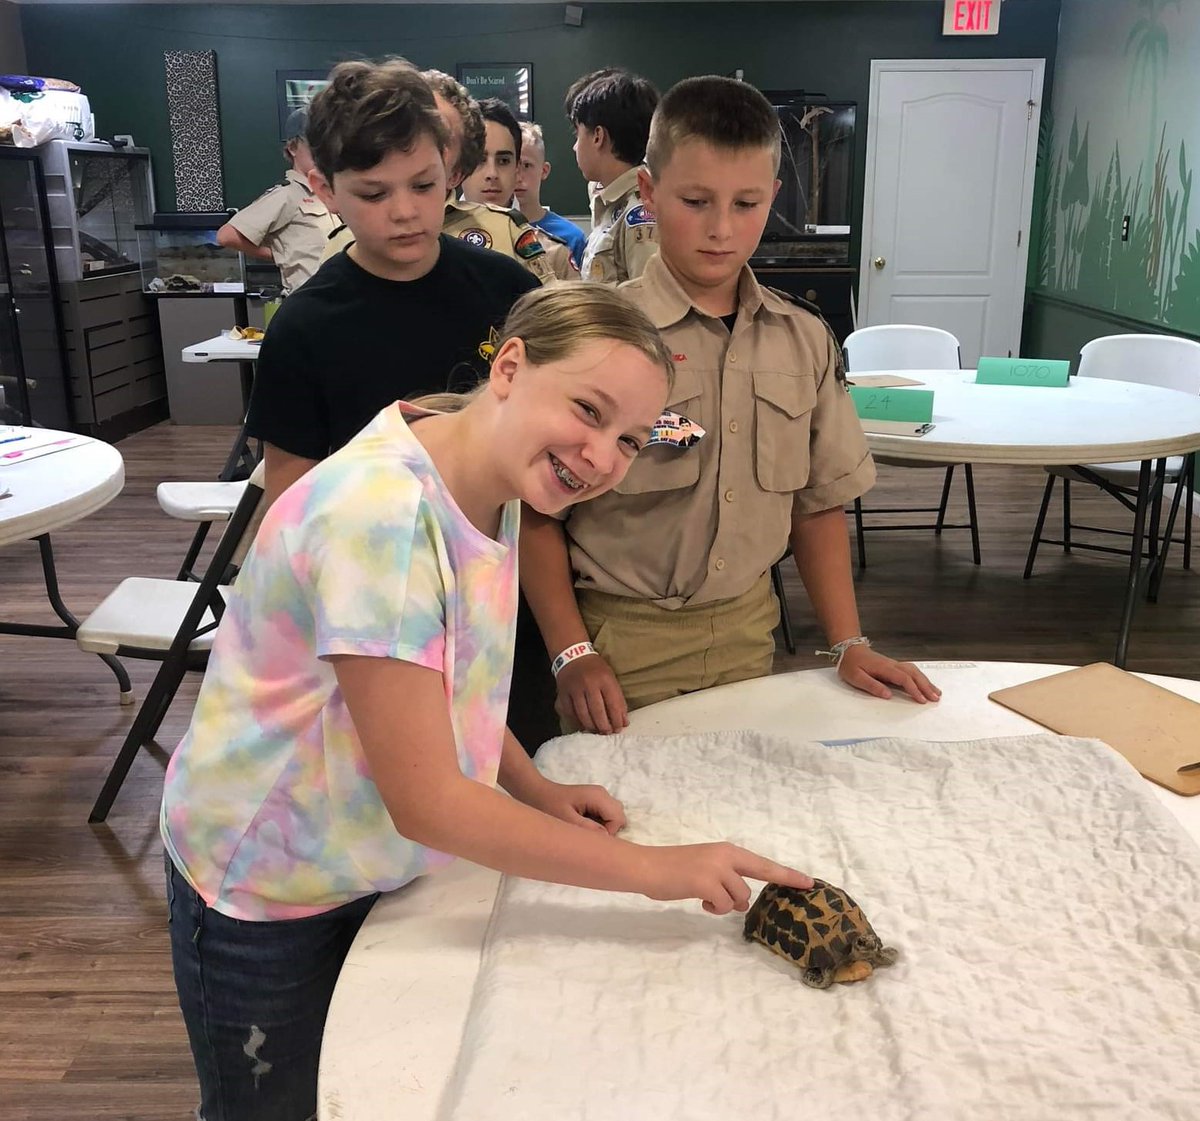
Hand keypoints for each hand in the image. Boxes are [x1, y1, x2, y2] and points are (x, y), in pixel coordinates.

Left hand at [521, 779, 627, 835]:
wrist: (537, 794)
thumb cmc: (548, 806)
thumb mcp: (565, 820)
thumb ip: (587, 828)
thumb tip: (606, 838)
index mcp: (598, 796)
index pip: (618, 819)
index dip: (608, 833)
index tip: (589, 836)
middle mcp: (603, 794)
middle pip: (619, 817)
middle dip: (608, 830)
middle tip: (585, 832)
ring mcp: (600, 797)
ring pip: (614, 817)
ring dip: (603, 827)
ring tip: (582, 827)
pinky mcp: (595, 801)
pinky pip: (606, 816)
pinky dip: (598, 824)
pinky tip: (582, 823)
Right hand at [554, 652, 628, 733]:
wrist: (573, 655)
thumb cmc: (596, 668)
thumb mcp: (611, 678)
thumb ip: (618, 699)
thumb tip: (624, 722)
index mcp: (604, 679)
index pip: (613, 704)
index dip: (617, 719)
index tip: (619, 728)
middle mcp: (589, 684)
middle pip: (597, 711)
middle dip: (604, 726)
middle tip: (607, 733)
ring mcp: (574, 689)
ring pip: (583, 714)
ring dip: (591, 726)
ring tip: (596, 731)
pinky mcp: (563, 694)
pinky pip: (570, 713)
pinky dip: (577, 722)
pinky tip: (583, 725)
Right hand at [639, 843, 813, 915]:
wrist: (647, 866)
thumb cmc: (674, 869)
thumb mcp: (705, 869)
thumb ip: (727, 880)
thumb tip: (742, 902)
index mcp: (728, 850)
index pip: (764, 865)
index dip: (788, 875)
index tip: (810, 882)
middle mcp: (726, 856)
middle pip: (751, 885)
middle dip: (737, 898)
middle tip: (724, 900)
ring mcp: (717, 868)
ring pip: (737, 898)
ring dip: (722, 904)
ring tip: (702, 897)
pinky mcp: (706, 882)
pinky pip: (722, 905)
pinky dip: (712, 908)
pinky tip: (698, 900)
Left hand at [837, 644, 940, 703]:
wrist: (848, 649)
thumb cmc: (850, 664)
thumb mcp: (856, 677)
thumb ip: (872, 686)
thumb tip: (888, 695)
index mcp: (884, 668)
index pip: (903, 678)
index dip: (914, 689)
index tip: (921, 700)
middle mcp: (892, 665)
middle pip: (914, 674)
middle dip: (926, 686)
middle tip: (935, 698)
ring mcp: (894, 664)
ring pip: (914, 671)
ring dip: (926, 682)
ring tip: (936, 693)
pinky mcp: (893, 666)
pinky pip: (911, 671)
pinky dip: (921, 678)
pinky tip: (925, 684)